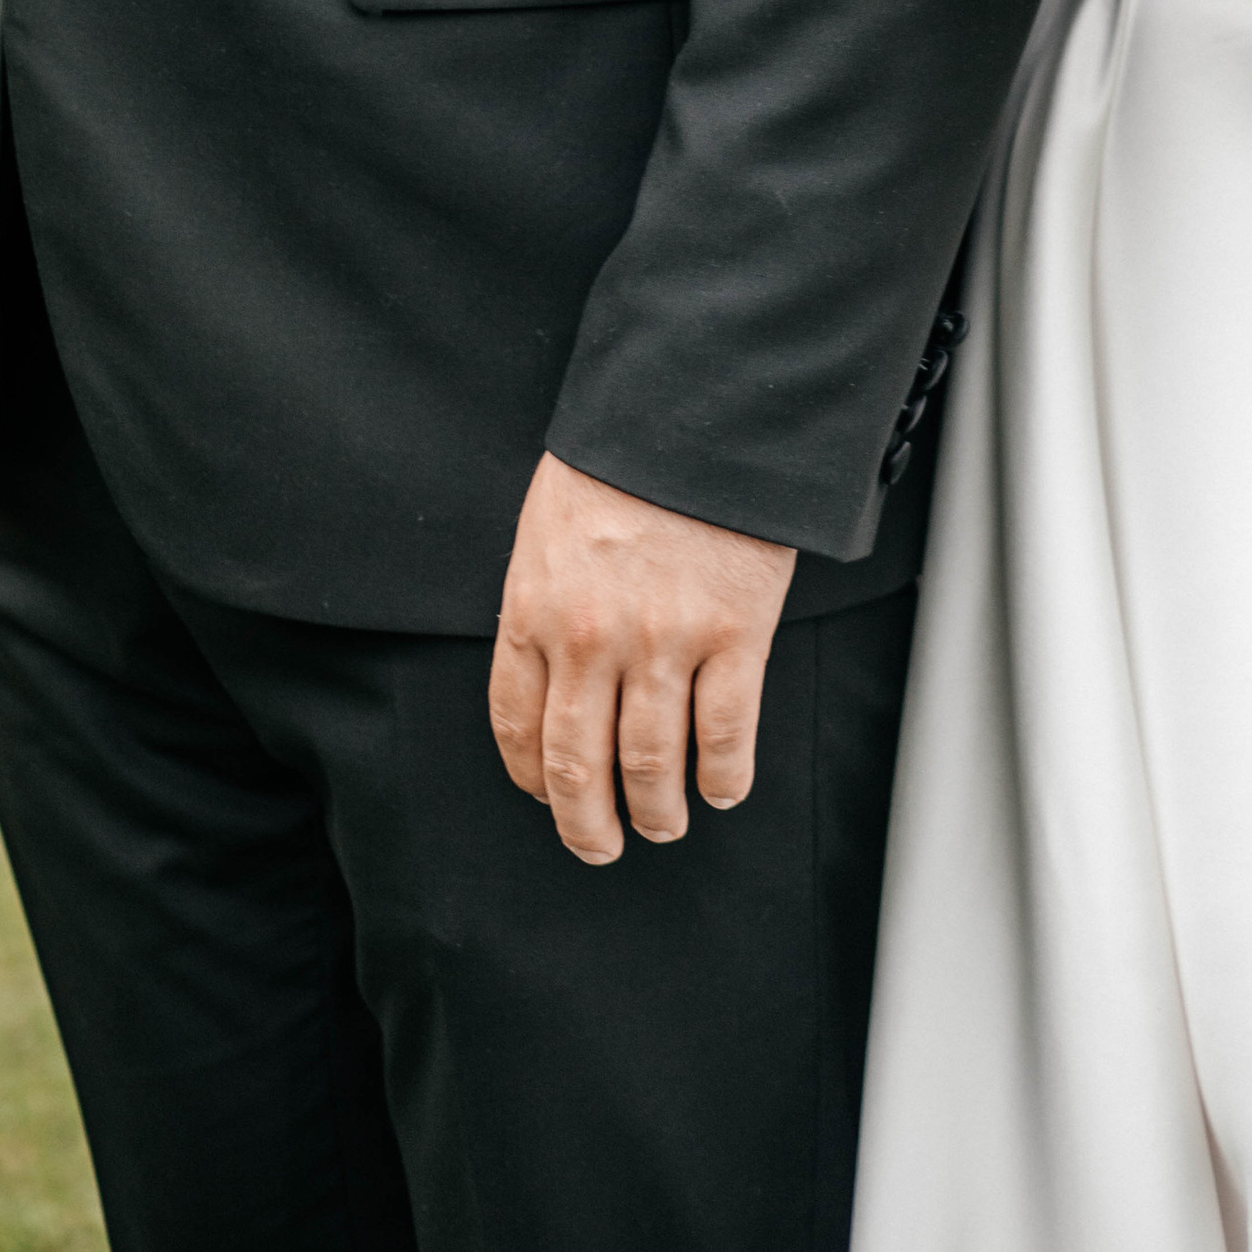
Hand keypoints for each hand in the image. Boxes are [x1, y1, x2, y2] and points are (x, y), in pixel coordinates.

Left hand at [488, 452, 795, 862]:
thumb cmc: (619, 456)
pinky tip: (723, 787)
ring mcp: (664, 640)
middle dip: (586, 825)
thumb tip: (552, 671)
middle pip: (578, 767)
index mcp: (534, 607)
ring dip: (657, 813)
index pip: (517, 726)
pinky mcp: (734, 634)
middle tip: (600, 847)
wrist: (695, 404)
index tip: (546, 798)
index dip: (532, 779)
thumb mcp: (548, 525)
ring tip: (664, 824)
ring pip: (652, 767)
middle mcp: (590, 638)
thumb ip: (545, 599)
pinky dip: (725, 777)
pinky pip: (726, 735)